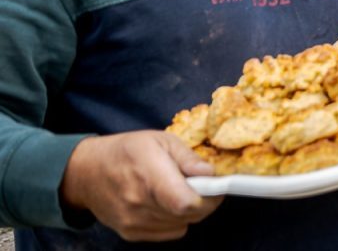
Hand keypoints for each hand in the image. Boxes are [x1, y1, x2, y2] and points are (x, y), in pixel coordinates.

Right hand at [60, 131, 222, 241]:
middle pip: (189, 215)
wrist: (85, 173)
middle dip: (205, 201)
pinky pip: (169, 232)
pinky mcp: (130, 233)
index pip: (185, 202)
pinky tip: (166, 203)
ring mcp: (133, 221)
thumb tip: (210, 173)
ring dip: (189, 211)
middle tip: (202, 185)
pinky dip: (175, 220)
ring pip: (182, 225)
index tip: (215, 186)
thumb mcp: (160, 140)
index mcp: (149, 173)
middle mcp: (139, 202)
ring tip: (180, 191)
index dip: (208, 198)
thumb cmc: (126, 151)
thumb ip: (188, 158)